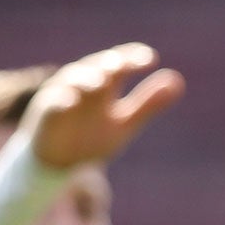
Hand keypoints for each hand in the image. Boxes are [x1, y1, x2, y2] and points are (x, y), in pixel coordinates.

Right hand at [23, 43, 185, 170]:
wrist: (59, 165)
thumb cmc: (91, 137)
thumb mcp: (124, 123)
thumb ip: (148, 104)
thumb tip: (178, 81)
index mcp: (104, 85)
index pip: (120, 65)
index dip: (132, 59)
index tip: (150, 59)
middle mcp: (82, 84)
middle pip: (96, 68)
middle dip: (109, 65)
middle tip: (122, 64)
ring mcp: (62, 96)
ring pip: (72, 80)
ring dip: (86, 78)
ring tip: (101, 81)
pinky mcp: (45, 113)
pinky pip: (52, 105)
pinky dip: (60, 100)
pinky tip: (71, 100)